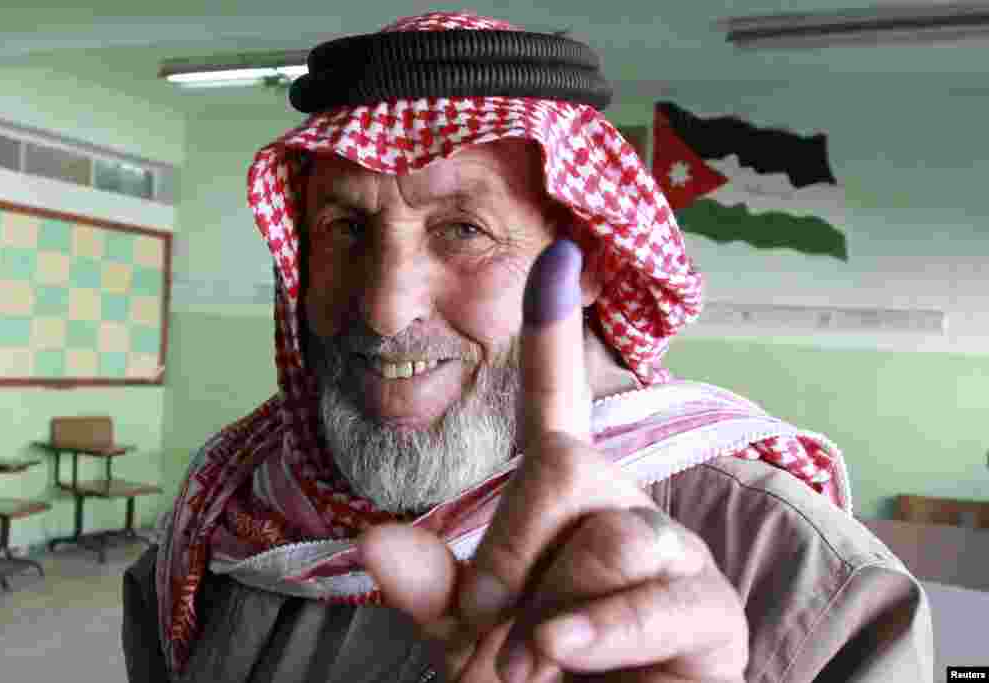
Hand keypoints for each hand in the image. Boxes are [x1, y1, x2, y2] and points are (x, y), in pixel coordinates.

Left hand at [360, 240, 748, 681]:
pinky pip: (654, 591)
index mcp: (565, 508)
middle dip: (511, 551)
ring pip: (612, 531)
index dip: (552, 335)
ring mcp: (674, 558)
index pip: (556, 408)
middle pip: (566, 465)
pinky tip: (562, 649)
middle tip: (496, 634)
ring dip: (548, 613)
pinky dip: (596, 630)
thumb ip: (429, 590)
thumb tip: (373, 538)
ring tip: (537, 666)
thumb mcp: (468, 642)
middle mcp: (624, 511)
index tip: (554, 252)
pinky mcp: (713, 612)